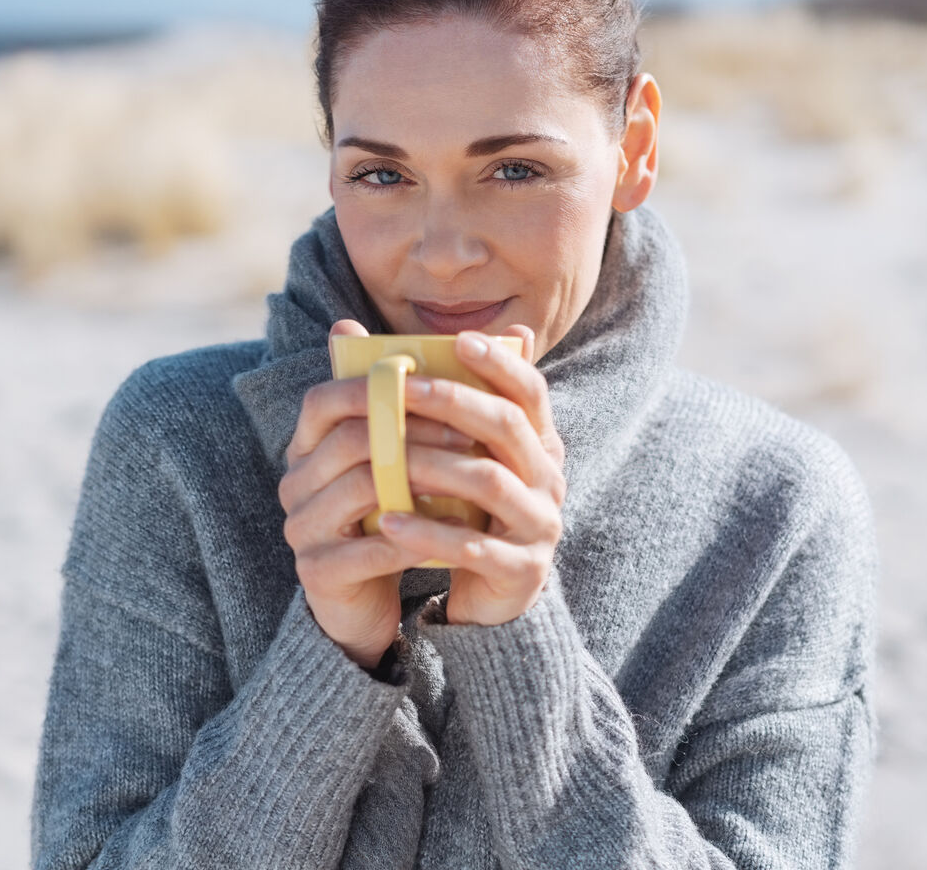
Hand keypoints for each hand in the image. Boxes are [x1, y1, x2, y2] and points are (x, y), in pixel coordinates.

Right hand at [278, 319, 479, 667]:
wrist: (364, 598)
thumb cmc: (390, 515)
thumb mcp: (403, 460)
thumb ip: (432, 404)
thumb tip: (510, 335)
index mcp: (306, 447)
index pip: (324, 399)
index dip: (377, 388)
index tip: (438, 386)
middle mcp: (294, 482)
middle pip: (349, 440)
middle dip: (412, 433)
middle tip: (467, 436)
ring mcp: (301, 529)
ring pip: (360, 489)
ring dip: (420, 481)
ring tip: (468, 479)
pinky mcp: (318, 573)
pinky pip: (370, 549)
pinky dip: (417, 538)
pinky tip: (455, 534)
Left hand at [376, 324, 567, 626]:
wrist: (489, 595)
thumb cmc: (465, 511)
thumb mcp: (455, 456)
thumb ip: (432, 402)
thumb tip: (377, 331)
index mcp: (538, 444)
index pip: (530, 391)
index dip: (500, 363)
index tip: (460, 340)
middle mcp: (548, 478)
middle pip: (508, 426)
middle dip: (455, 401)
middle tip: (405, 388)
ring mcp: (539, 525)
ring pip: (490, 483)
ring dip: (435, 465)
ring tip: (388, 457)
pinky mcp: (522, 571)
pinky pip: (474, 547)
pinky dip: (429, 534)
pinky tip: (388, 523)